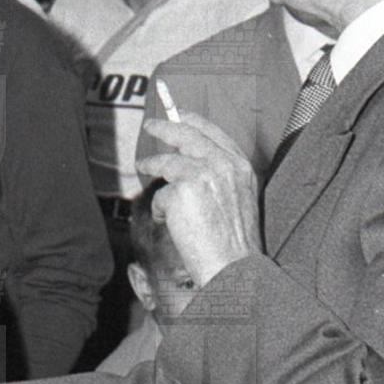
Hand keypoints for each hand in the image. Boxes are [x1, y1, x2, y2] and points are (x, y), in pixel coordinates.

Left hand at [135, 110, 261, 287]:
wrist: (234, 267)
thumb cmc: (234, 242)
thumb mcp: (237, 198)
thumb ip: (219, 176)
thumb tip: (189, 161)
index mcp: (240, 166)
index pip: (213, 132)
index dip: (193, 121)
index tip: (179, 116)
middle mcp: (223, 165)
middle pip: (187, 134)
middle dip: (165, 127)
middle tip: (151, 126)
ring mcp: (202, 175)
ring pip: (168, 161)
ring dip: (152, 163)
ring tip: (143, 167)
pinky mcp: (182, 191)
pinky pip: (161, 194)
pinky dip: (160, 209)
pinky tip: (166, 221)